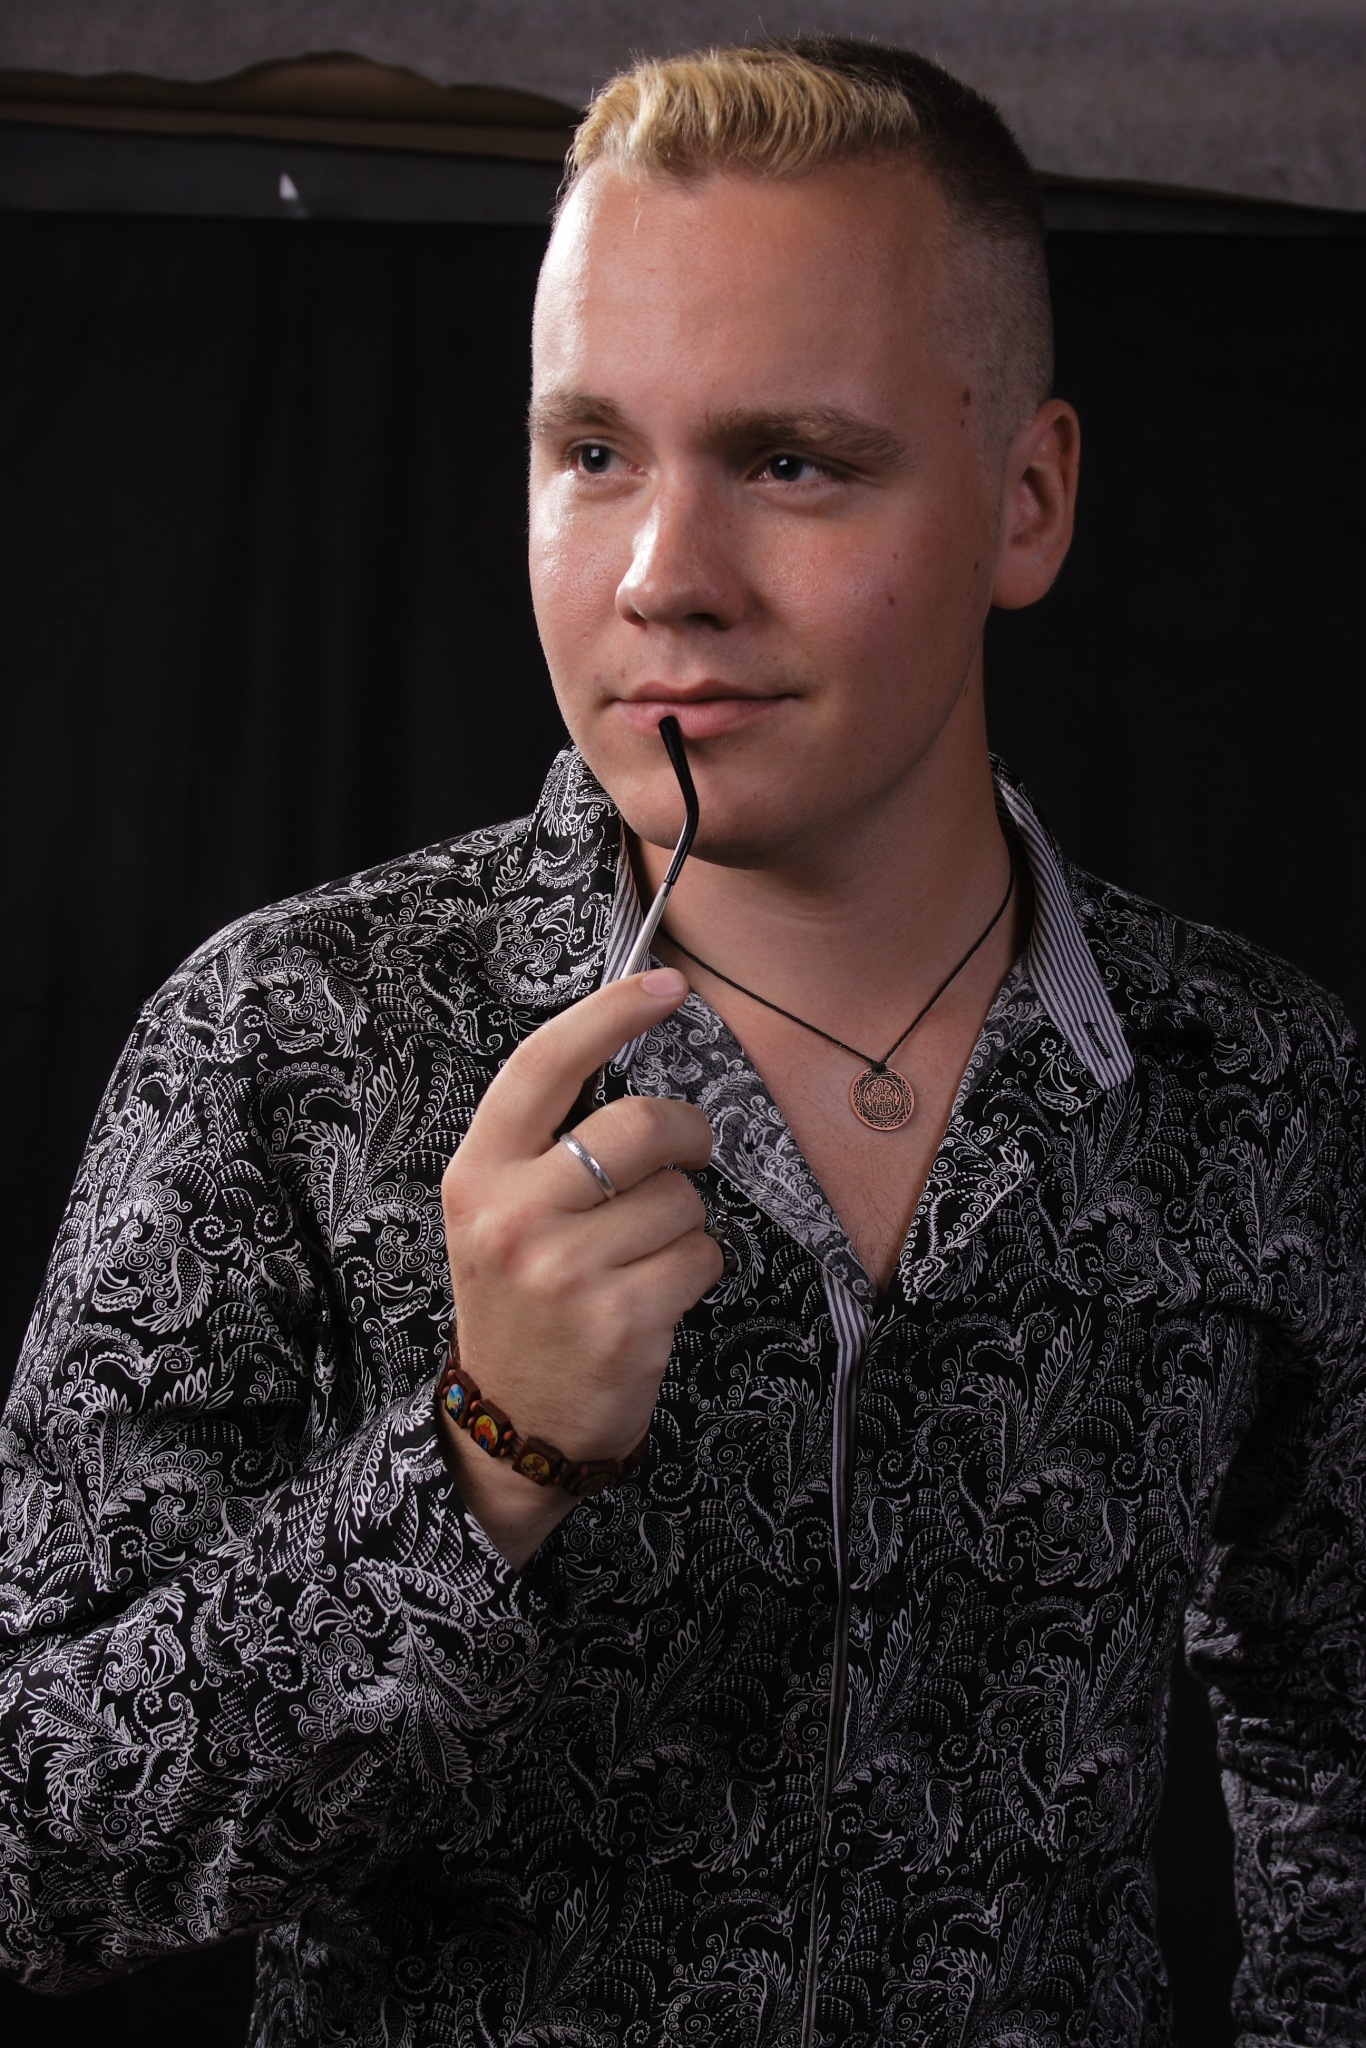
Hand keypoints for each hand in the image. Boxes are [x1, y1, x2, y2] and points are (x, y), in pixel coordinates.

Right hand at [439, 967, 720, 1563]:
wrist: (511, 1423)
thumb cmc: (520, 1298)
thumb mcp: (496, 1211)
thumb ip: (547, 1142)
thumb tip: (629, 1045)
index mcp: (478, 1173)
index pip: (544, 1065)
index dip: (611, 1014)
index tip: (667, 984)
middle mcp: (514, 1216)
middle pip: (641, 1124)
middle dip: (685, 1135)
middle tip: (685, 1154)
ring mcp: (567, 1271)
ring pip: (683, 1199)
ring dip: (684, 1222)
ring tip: (640, 1257)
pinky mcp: (622, 1320)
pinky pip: (703, 1256)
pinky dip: (696, 1270)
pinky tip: (654, 1297)